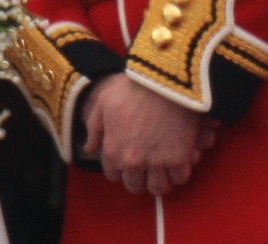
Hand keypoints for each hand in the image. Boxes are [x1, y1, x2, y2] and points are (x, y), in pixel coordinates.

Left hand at [80, 73, 217, 196]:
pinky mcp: (179, 159)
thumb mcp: (104, 102)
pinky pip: (179, 179)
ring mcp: (156, 162)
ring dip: (159, 180)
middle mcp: (132, 162)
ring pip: (158, 188)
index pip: (113, 176)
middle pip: (135, 186)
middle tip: (146, 166)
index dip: (120, 168)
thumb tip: (88, 148)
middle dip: (139, 178)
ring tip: (162, 168)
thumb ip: (94, 128)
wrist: (162, 80)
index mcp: (113, 150)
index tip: (127, 160)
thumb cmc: (131, 87)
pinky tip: (177, 160)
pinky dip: (179, 172)